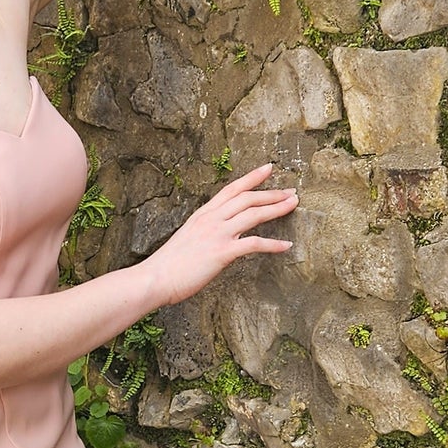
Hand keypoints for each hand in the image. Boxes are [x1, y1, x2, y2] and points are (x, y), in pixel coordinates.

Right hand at [143, 163, 297, 305]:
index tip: (268, 168)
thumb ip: (205, 233)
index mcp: (203, 215)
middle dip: (272, 193)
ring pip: (253, 214)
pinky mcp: (222, 252)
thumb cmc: (168, 265)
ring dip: (277, 208)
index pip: (231, 189)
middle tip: (291, 191)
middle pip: (247, 198)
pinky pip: (253, 244)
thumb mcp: (188, 239)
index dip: (252, 177)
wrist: (155, 278)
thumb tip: (218, 236)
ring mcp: (217, 234)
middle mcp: (211, 219)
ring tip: (293, 205)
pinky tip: (286, 245)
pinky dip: (273, 244)